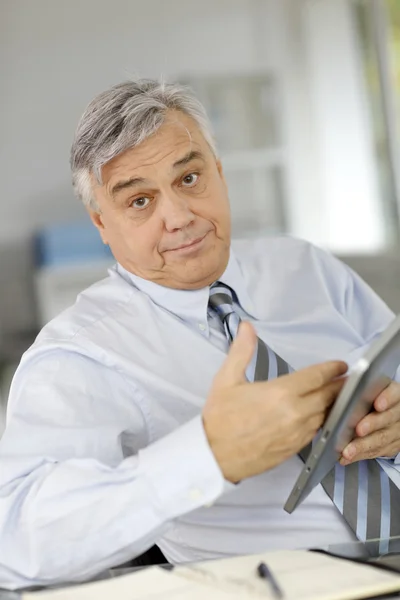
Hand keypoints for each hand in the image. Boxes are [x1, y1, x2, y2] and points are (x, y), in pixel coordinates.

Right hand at [203, 322, 347, 482]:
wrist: (213, 456)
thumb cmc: (219, 418)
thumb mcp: (226, 379)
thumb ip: (241, 351)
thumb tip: (247, 327)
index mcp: (281, 393)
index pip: (317, 376)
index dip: (332, 369)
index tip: (341, 365)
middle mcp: (295, 413)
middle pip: (327, 396)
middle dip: (338, 386)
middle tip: (346, 379)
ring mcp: (297, 433)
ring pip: (324, 415)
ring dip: (332, 404)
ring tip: (336, 395)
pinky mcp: (294, 449)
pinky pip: (316, 431)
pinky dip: (322, 420)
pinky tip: (319, 416)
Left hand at [340, 381, 399, 464]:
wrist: (384, 414)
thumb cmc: (368, 399)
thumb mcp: (366, 392)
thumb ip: (356, 392)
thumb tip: (337, 392)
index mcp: (393, 394)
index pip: (394, 394)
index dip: (386, 399)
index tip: (377, 405)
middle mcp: (398, 412)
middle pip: (388, 418)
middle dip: (372, 424)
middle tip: (358, 430)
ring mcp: (397, 430)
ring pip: (382, 439)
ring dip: (363, 446)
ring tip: (347, 451)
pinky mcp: (393, 446)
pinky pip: (377, 452)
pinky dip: (360, 455)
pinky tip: (347, 457)